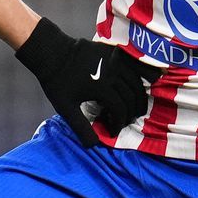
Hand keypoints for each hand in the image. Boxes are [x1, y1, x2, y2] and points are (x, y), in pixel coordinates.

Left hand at [15, 18, 158, 146]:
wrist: (51, 52)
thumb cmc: (56, 82)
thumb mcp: (65, 108)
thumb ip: (80, 127)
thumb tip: (93, 145)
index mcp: (102, 88)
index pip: (120, 110)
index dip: (119, 124)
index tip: (114, 131)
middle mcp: (113, 73)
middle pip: (132, 97)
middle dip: (131, 112)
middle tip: (126, 121)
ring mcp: (116, 61)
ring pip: (137, 82)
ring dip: (139, 97)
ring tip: (135, 108)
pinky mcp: (115, 52)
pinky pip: (135, 65)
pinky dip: (142, 75)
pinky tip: (146, 83)